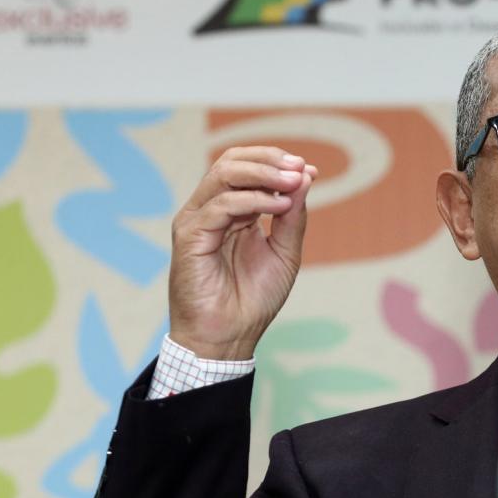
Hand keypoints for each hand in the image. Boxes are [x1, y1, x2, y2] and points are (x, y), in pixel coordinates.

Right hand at [169, 146, 316, 359]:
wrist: (229, 337)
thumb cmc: (253, 300)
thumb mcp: (285, 252)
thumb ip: (293, 216)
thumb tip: (305, 176)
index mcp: (230, 212)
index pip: (245, 167)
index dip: (275, 162)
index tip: (308, 170)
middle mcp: (210, 210)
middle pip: (231, 161)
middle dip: (269, 160)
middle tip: (298, 169)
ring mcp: (197, 220)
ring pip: (223, 174)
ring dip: (264, 174)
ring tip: (293, 182)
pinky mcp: (189, 236)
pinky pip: (220, 206)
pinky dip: (253, 200)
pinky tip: (279, 206)